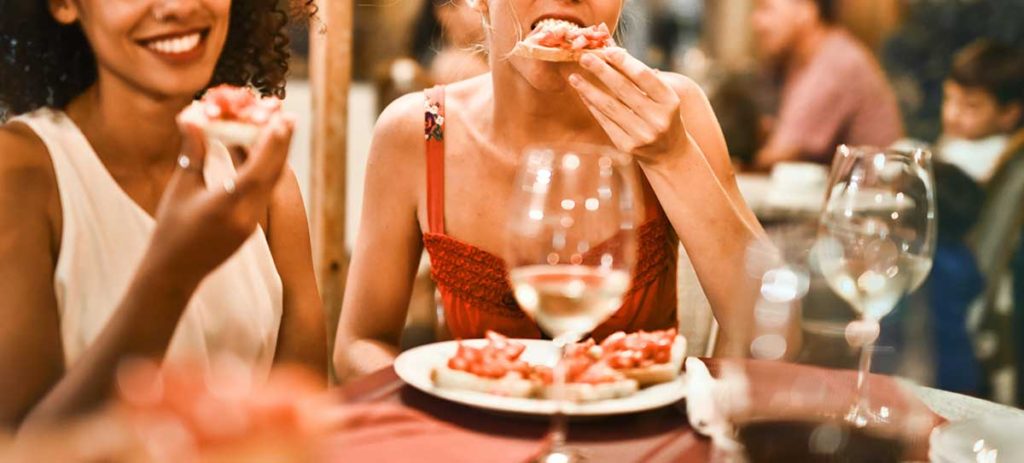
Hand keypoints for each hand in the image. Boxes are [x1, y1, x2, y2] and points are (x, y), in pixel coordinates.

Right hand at [147, 110, 294, 286]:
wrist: (175, 271)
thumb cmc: (171, 228)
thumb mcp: (181, 188)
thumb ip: (192, 152)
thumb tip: (193, 115)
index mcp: (225, 207)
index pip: (256, 172)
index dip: (270, 145)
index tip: (280, 120)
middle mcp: (245, 216)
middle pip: (271, 175)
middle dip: (281, 144)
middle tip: (288, 116)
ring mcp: (251, 223)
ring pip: (270, 184)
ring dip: (277, 156)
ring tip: (282, 129)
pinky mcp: (251, 227)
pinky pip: (263, 193)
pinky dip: (266, 171)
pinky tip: (266, 154)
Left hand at [569, 48, 686, 164]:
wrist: (669, 152)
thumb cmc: (662, 114)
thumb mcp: (660, 94)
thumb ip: (637, 72)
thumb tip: (609, 46)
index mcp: (669, 101)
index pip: (643, 76)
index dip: (624, 62)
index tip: (606, 50)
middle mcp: (657, 119)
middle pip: (623, 89)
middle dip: (601, 71)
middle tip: (584, 57)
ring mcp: (642, 135)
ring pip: (610, 107)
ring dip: (589, 90)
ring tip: (574, 77)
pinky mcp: (627, 147)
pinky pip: (605, 122)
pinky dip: (592, 106)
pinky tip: (582, 94)